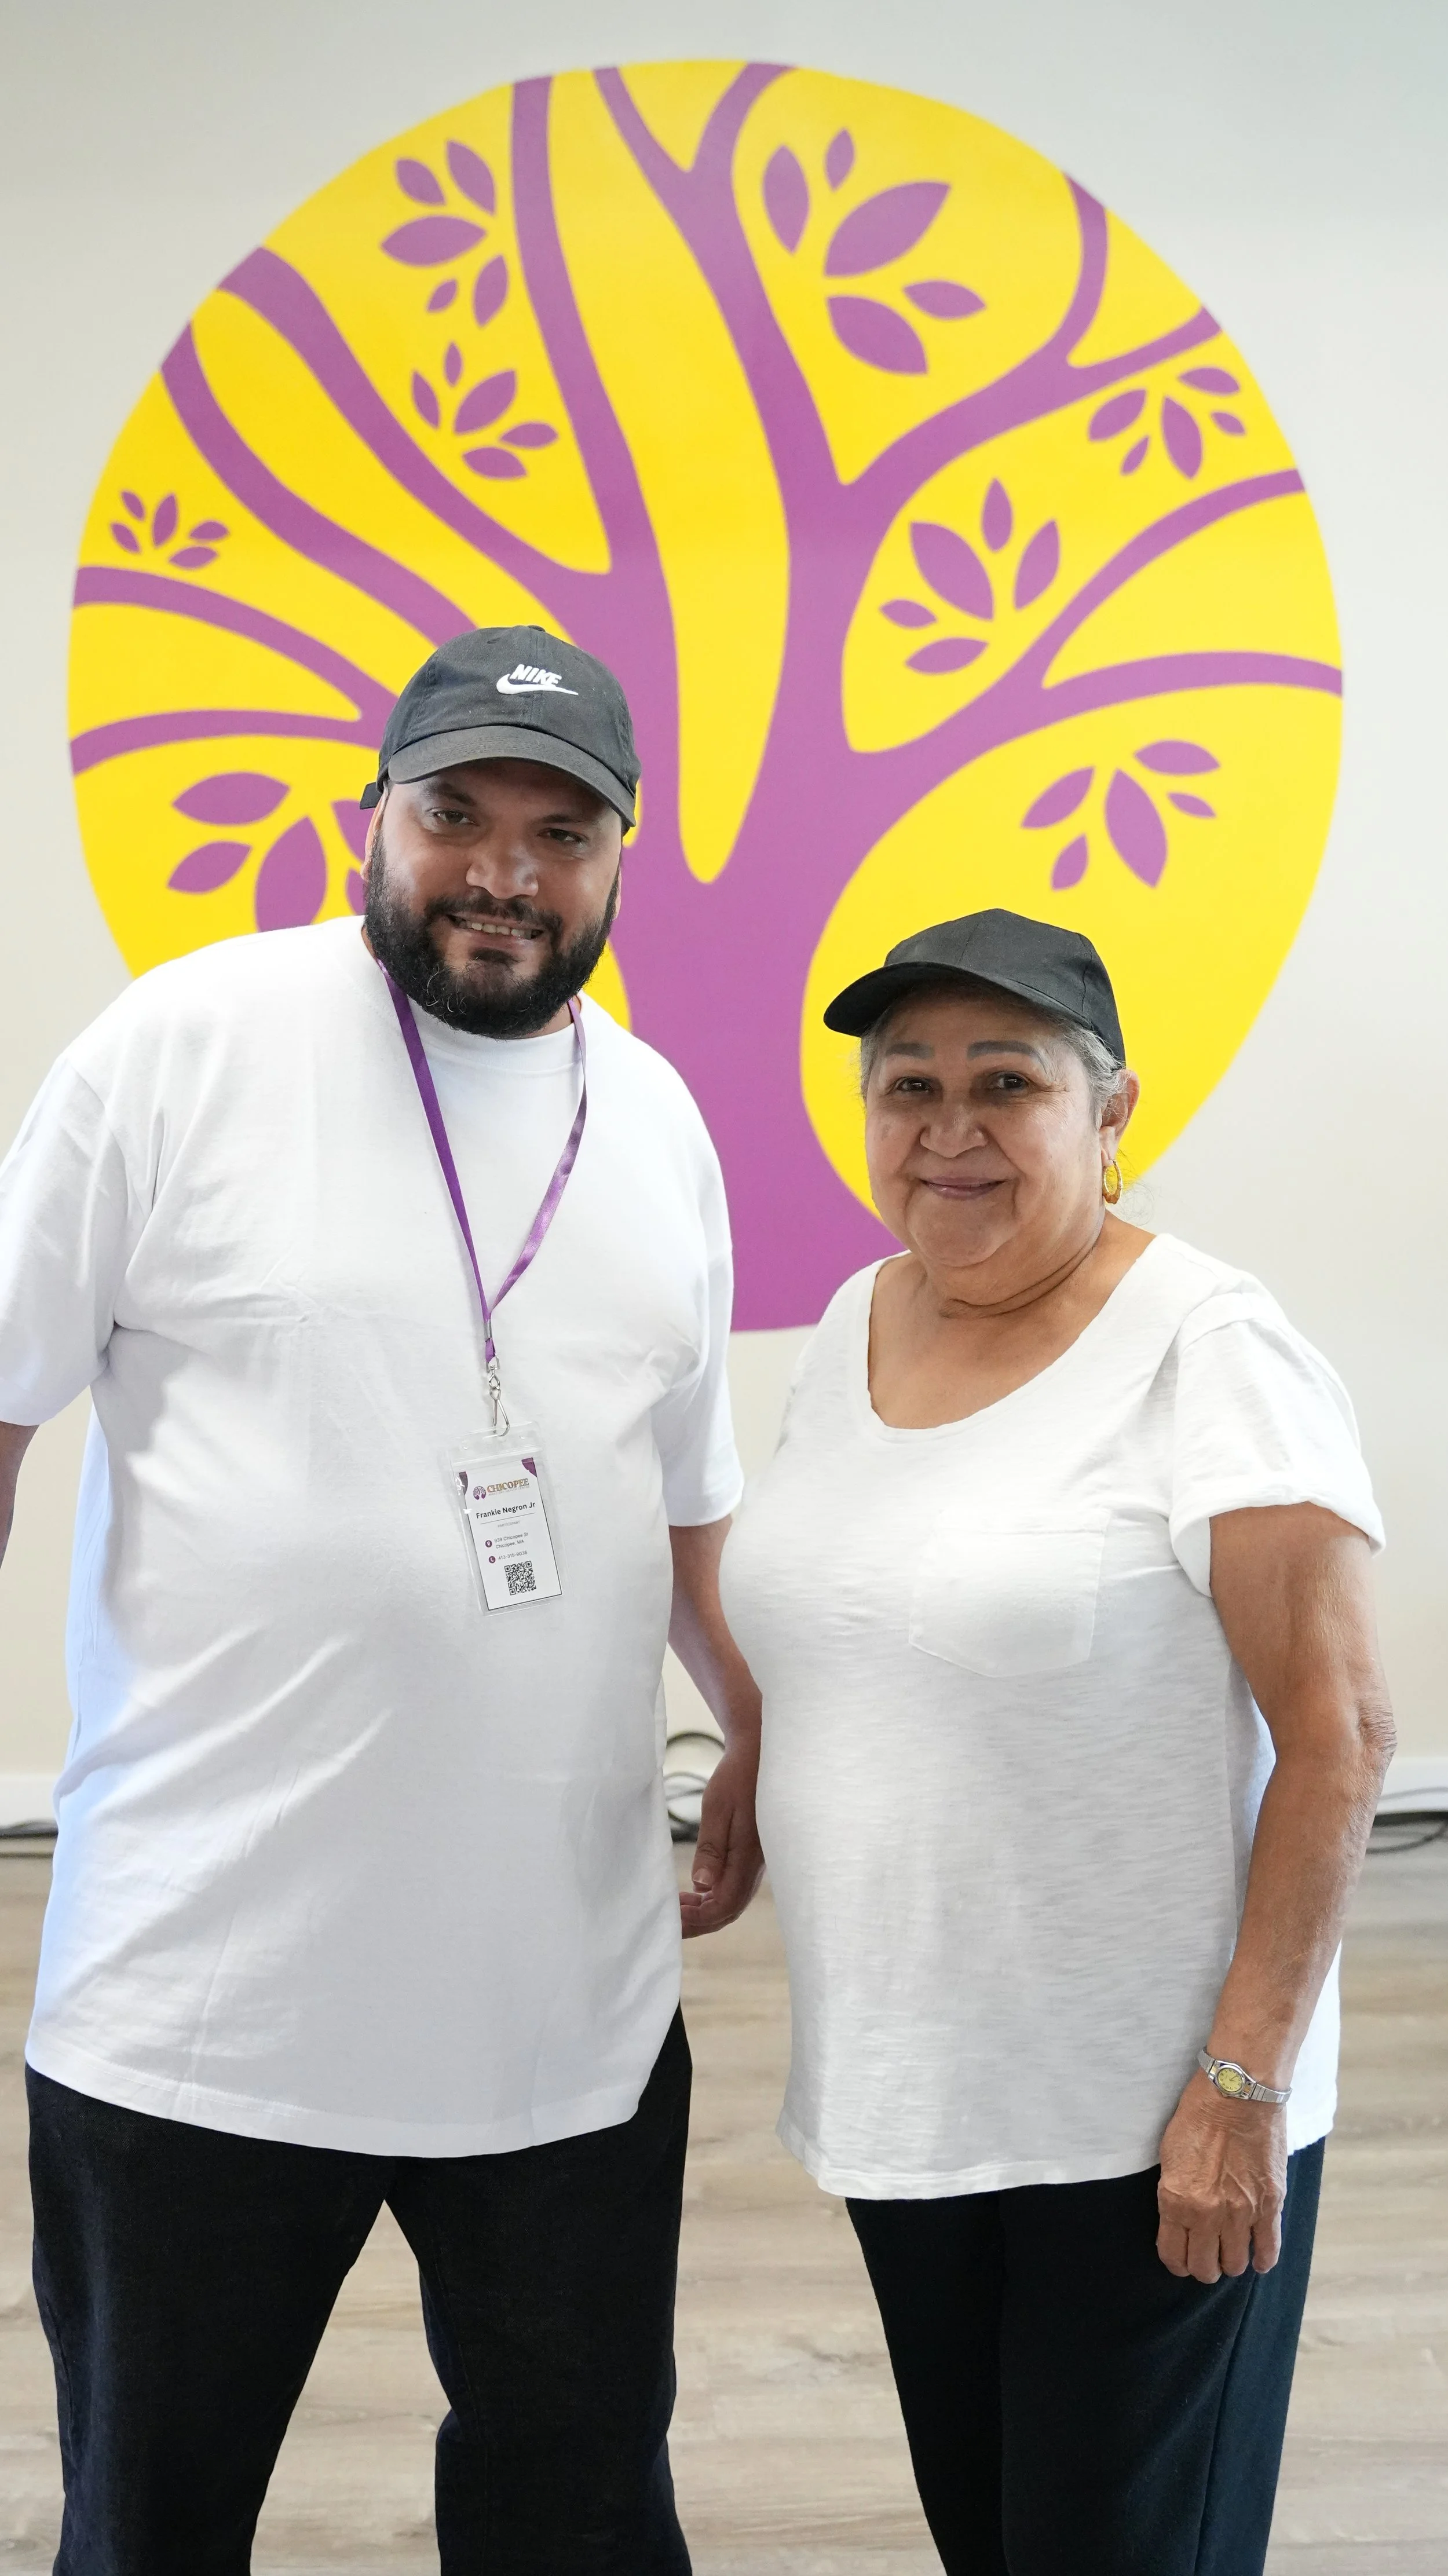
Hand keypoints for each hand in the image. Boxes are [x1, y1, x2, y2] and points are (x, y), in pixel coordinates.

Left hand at [679, 1746, 763, 1938]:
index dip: (699, 1917)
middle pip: (730, 1909)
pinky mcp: (753, 1856)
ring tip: (679, 1908)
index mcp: (749, 1857)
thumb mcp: (718, 1808)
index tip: (674, 1916)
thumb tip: (702, 1885)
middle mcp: (757, 1866)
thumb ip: (711, 1848)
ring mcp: (757, 1862)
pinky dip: (715, 1896)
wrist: (760, 1756)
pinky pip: (736, 1886)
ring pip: (734, 1901)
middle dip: (701, 1921)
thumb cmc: (737, 1777)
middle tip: (671, 1923)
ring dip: (707, 1910)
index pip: (725, 1904)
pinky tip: (696, 1891)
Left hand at [1156, 2071, 1287, 2281]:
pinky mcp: (1270, 2205)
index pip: (1173, 2255)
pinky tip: (1258, 2257)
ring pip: (1235, 2265)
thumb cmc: (1199, 2116)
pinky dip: (1262, 2260)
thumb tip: (1180, 2220)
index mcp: (1177, 2201)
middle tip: (1206, 2256)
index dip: (1176, 2262)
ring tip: (1230, 2251)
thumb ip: (1174, 2194)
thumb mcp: (1169, 2156)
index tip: (1181, 2258)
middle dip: (1202, 2267)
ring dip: (1231, 2262)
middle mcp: (1208, 2215)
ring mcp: (1241, 2213)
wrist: (1237, 2093)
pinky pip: (1268, 2250)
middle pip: (1205, 2268)